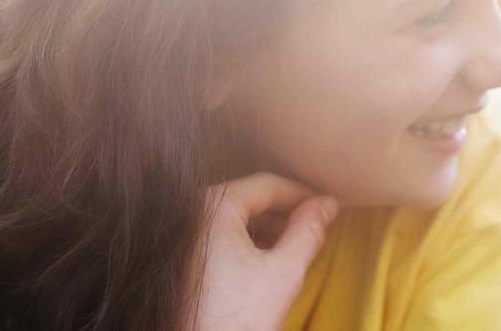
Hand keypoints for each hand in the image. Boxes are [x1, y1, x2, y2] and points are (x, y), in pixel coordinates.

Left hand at [188, 173, 338, 330]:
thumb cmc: (235, 321)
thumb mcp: (284, 272)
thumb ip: (309, 231)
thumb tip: (326, 204)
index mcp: (212, 208)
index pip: (266, 184)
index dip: (301, 193)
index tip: (324, 206)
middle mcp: (187, 213)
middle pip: (247, 198)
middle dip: (282, 213)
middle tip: (310, 228)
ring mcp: (176, 236)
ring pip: (230, 217)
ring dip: (262, 228)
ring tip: (288, 249)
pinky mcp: (174, 258)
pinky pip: (213, 236)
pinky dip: (240, 242)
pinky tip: (258, 263)